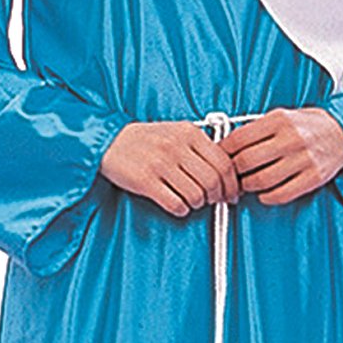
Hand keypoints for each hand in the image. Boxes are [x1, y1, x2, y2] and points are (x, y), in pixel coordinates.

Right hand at [102, 120, 242, 217]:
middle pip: (212, 181)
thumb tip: (226, 174)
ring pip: (196, 195)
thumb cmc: (146, 140)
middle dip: (216, 197)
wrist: (110, 140)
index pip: (223, 163)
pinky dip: (181, 210)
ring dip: (197, 204)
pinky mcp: (145, 181)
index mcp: (189, 133)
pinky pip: (175, 204)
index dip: (231, 184)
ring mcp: (160, 163)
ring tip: (191, 201)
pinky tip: (177, 204)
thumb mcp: (176, 132)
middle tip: (213, 201)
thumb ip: (200, 148)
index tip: (231, 193)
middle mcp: (176, 146)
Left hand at [223, 107, 342, 206]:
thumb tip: (227, 145)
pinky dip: (266, 197)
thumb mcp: (282, 116)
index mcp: (280, 120)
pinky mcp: (313, 177)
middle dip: (233, 172)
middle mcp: (292, 139)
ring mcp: (304, 159)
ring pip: (261, 180)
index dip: (223, 151)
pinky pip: (281, 194)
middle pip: (246, 161)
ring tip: (245, 184)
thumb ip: (258, 128)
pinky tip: (263, 193)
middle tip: (229, 175)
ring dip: (247, 186)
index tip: (218, 157)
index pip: (239, 138)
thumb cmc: (308, 125)